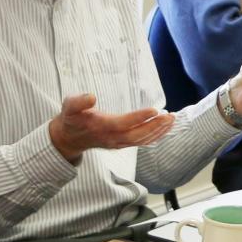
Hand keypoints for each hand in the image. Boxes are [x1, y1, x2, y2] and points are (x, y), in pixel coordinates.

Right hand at [47, 94, 174, 163]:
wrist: (69, 138)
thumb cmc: (71, 119)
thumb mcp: (69, 107)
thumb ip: (78, 102)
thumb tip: (91, 97)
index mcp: (101, 127)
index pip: (124, 123)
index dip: (140, 117)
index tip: (155, 110)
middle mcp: (112, 138)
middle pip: (137, 135)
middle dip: (155, 127)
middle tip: (170, 116)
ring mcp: (118, 143)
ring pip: (141, 141)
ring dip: (158, 131)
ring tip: (171, 120)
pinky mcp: (122, 144)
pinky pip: (141, 142)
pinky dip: (154, 136)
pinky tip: (164, 128)